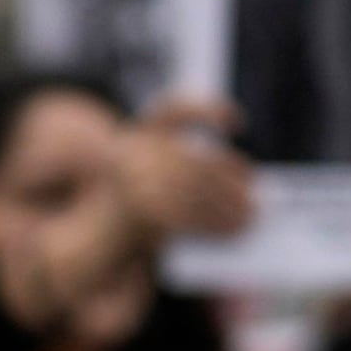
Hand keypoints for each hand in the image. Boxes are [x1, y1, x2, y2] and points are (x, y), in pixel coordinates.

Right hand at [120, 93, 255, 249]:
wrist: (94, 240)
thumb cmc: (141, 208)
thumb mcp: (160, 181)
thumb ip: (191, 174)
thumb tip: (244, 187)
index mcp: (139, 133)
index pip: (175, 109)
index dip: (207, 111)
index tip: (239, 123)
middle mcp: (134, 150)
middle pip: (198, 163)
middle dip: (232, 184)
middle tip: (257, 202)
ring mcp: (134, 177)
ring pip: (196, 190)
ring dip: (229, 207)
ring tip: (251, 219)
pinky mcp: (139, 207)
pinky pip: (186, 214)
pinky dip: (213, 223)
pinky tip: (230, 231)